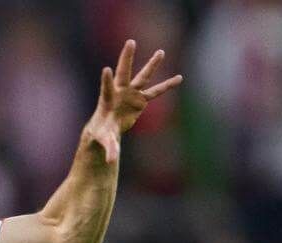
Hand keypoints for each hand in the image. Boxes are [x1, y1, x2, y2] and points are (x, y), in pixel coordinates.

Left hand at [82, 40, 182, 164]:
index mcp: (108, 100)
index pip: (107, 88)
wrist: (106, 128)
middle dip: (126, 58)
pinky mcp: (140, 99)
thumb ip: (110, 149)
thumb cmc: (101, 133)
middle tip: (130, 42)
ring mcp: (131, 93)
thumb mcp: (105, 141)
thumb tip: (111, 162)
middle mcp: (120, 92)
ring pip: (142, 77)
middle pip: (124, 72)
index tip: (106, 70)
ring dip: (151, 65)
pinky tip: (180, 78)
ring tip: (161, 52)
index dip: (107, 80)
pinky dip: (167, 86)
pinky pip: (156, 92)